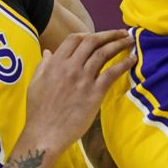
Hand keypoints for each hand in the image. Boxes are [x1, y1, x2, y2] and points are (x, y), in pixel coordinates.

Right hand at [22, 30, 135, 155]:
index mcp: (55, 63)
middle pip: (92, 41)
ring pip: (104, 53)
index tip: (99, 36)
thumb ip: (43, 65)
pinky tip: (132, 59)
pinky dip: (124, 63)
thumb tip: (48, 52)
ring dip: (119, 44)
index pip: (75, 39)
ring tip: (130, 40)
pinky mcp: (94, 93)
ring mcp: (83, 79)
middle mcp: (70, 67)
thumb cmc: (38, 112)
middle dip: (109, 34)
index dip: (89, 34)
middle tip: (122, 32)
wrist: (45, 135)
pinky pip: (112, 73)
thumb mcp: (35, 83)